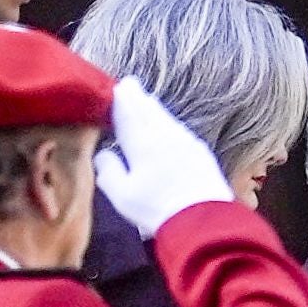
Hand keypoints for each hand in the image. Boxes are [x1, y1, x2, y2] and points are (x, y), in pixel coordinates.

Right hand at [95, 73, 234, 229]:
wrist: (205, 221)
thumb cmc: (157, 209)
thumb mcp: (122, 195)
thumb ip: (108, 170)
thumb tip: (103, 154)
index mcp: (142, 142)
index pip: (128, 111)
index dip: (120, 97)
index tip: (115, 86)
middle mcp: (166, 134)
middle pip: (149, 108)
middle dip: (137, 96)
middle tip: (129, 85)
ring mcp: (187, 141)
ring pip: (166, 117)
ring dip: (154, 108)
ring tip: (145, 102)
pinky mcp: (201, 152)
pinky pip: (179, 129)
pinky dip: (168, 123)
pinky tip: (167, 127)